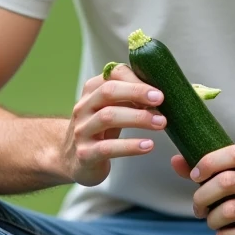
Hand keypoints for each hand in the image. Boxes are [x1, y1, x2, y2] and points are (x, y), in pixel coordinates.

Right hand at [61, 63, 165, 186]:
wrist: (71, 159)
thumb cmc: (100, 130)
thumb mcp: (111, 108)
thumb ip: (130, 96)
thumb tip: (163, 91)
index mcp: (92, 91)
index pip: (113, 74)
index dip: (136, 79)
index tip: (159, 89)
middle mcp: (84, 107)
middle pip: (108, 91)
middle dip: (137, 92)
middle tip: (161, 100)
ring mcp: (82, 130)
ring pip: (108, 117)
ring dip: (138, 118)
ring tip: (161, 123)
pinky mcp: (85, 154)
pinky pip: (107, 148)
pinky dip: (130, 146)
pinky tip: (148, 145)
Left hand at [170, 145, 234, 234]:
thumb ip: (214, 168)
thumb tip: (176, 161)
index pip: (234, 153)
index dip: (209, 162)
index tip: (195, 176)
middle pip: (228, 182)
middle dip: (203, 196)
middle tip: (197, 207)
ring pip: (232, 210)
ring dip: (212, 219)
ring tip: (211, 222)